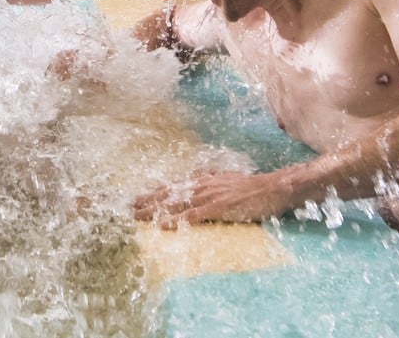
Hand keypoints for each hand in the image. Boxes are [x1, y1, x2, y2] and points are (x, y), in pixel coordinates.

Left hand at [131, 171, 291, 227]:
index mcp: (202, 180)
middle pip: (167, 193)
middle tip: (127, 208)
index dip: (153, 192)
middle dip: (146, 201)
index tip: (136, 197)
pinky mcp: (218, 207)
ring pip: (175, 203)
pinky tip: (162, 224)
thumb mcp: (225, 178)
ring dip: (154, 210)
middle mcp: (201, 185)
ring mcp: (208, 196)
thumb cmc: (250, 186)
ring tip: (137, 216)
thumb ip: (208, 177)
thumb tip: (194, 174)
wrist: (271, 187)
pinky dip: (176, 220)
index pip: (172, 186)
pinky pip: (193, 215)